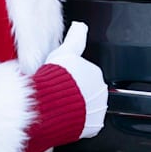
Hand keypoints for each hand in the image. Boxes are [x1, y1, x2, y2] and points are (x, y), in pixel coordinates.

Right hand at [24, 22, 107, 151]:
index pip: (86, 75)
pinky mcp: (94, 126)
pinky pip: (89, 125)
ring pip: (89, 108)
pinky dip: (80, 123)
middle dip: (77, 94)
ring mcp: (98, 109)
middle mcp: (101, 91)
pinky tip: (68, 119)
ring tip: (62, 107)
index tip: (63, 82)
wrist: (49, 105)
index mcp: (95, 73)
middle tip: (60, 96)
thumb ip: (75, 37)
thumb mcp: (64, 52)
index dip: (72, 79)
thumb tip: (80, 25)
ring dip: (79, 109)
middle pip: (89, 92)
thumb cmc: (55, 79)